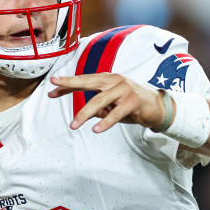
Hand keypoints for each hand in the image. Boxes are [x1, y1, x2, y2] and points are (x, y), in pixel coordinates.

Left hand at [47, 74, 165, 132]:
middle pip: (89, 81)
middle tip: (54, 86)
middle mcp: (115, 80)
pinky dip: (106, 122)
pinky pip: (116, 112)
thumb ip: (98, 108)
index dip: (68, 85)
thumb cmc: (133, 105)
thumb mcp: (112, 106)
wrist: (159, 107)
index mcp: (108, 79)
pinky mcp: (133, 101)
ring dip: (84, 113)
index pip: (84, 80)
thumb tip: (84, 115)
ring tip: (73, 125)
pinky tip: (96, 129)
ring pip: (100, 100)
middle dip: (70, 83)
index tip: (51, 89)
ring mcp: (124, 89)